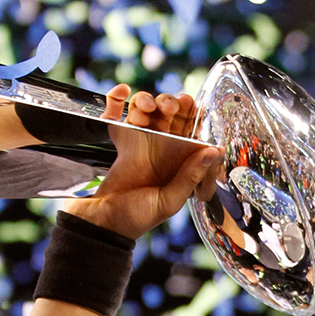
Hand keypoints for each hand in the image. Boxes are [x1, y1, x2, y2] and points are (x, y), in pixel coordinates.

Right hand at [61, 85, 221, 240]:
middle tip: (172, 104)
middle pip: (172, 114)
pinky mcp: (118, 140)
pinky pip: (117, 113)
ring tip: (146, 104)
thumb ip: (190, 176)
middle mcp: (163, 149)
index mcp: (181, 163)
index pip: (195, 133)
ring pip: (147, 109)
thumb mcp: (169, 201)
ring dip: (148, 99)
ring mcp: (140, 142)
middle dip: (173, 103)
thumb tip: (213, 151)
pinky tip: (121, 92)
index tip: (196, 109)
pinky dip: (117, 99)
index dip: (197, 118)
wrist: (102, 223)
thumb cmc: (137, 218)